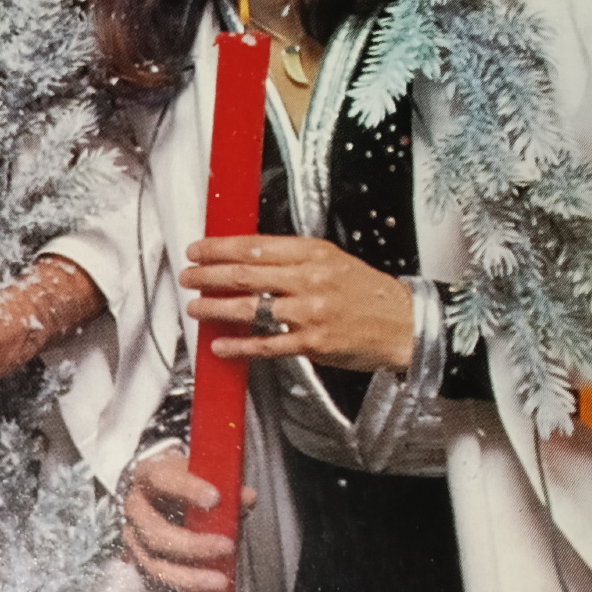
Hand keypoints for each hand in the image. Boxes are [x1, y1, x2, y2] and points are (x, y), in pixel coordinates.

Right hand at [122, 451, 256, 591]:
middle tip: (227, 546)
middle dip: (193, 545)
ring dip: (188, 579)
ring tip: (220, 582)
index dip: (187, 489)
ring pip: (154, 566)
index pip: (164, 480)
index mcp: (149, 477)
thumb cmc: (183, 481)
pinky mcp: (140, 567)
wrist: (156, 489)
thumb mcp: (201, 476)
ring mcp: (134, 540)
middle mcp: (135, 510)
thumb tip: (248, 498)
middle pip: (156, 533)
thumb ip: (227, 488)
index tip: (216, 498)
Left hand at [179, 235, 413, 371]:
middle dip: (209, 275)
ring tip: (195, 307)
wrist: (402, 323)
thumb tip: (246, 255)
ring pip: (251, 308)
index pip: (254, 245)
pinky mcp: (312, 343)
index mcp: (312, 253)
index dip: (219, 248)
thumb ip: (291, 257)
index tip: (197, 250)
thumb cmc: (365, 291)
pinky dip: (240, 345)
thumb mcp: (331, 259)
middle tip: (188, 277)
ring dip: (216, 307)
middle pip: (246, 274)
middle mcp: (310, 280)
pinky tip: (221, 344)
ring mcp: (310, 313)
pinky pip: (267, 344)